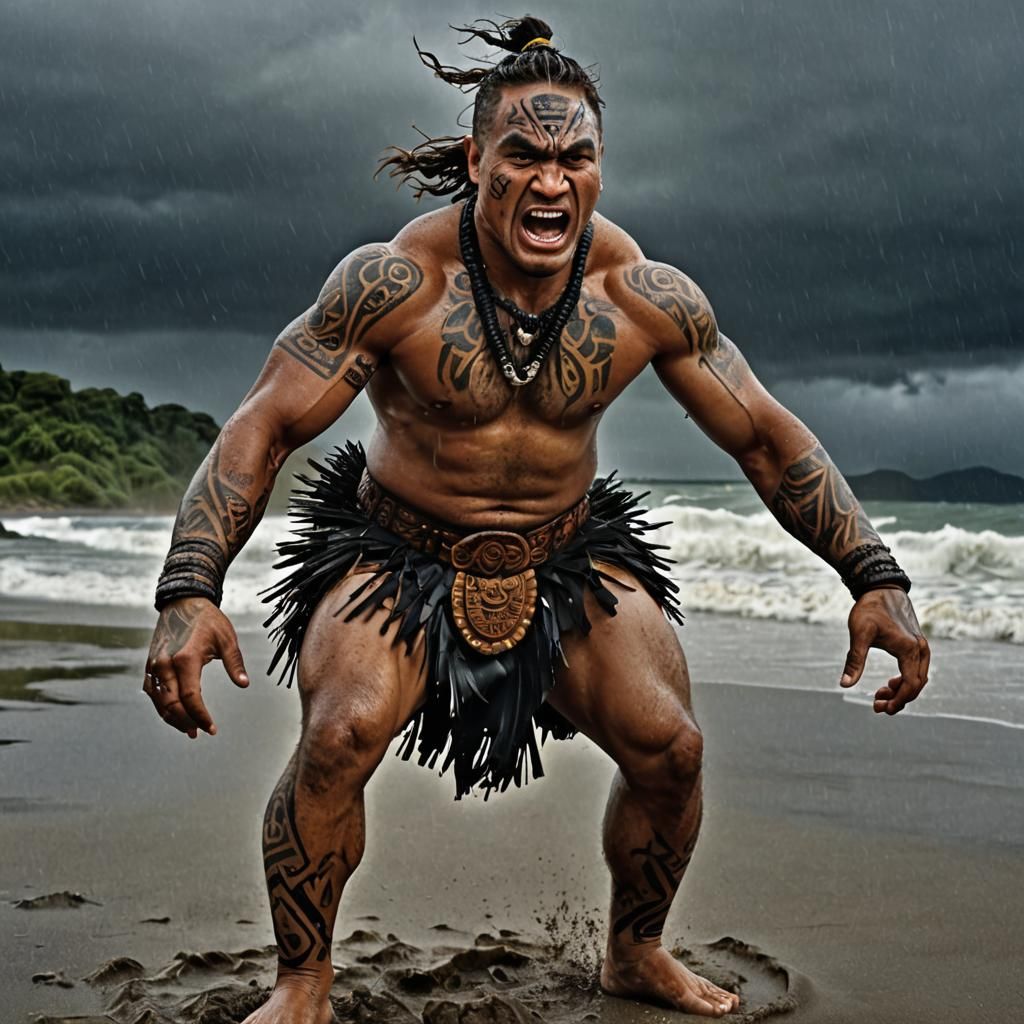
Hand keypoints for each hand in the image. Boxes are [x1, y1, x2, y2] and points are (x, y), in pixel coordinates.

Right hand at [143, 597, 249, 736]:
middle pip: (172, 704)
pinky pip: (152, 692)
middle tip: (200, 733)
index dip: (201, 716)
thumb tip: (244, 684)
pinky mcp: (150, 664)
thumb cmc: (208, 620)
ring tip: (189, 730)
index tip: (212, 728)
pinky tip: (174, 714)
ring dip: (172, 718)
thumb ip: (235, 663)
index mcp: (185, 658)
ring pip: (159, 701)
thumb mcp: (227, 639)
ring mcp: (154, 665)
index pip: (191, 698)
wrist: (183, 602)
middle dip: (186, 722)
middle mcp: (165, 664)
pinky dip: (162, 706)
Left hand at [840, 587, 929, 714]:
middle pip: (916, 685)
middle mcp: (920, 649)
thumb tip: (845, 684)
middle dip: (898, 698)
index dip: (898, 701)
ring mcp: (921, 646)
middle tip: (877, 705)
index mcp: (909, 649)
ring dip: (901, 690)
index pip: (911, 685)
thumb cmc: (870, 608)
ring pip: (917, 678)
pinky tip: (890, 682)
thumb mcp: (859, 634)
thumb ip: (854, 660)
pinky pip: (916, 669)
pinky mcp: (916, 643)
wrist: (881, 587)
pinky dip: (905, 679)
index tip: (882, 709)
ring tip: (880, 694)